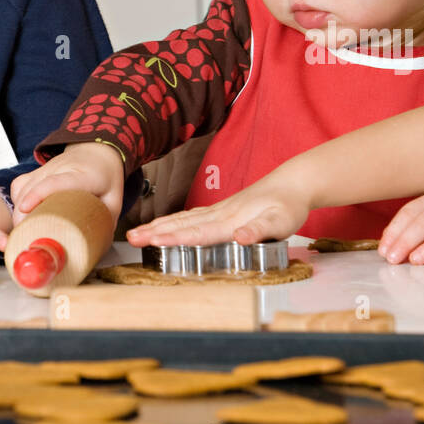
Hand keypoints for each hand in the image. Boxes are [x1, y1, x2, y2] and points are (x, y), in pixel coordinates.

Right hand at [10, 143, 124, 227]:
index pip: (55, 182)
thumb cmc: (105, 177)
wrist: (97, 151)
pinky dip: (17, 200)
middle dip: (22, 212)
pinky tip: (22, 214)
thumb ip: (104, 223)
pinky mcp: (37, 171)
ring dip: (18, 210)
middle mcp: (61, 168)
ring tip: (23, 231)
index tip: (25, 209)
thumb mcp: (113, 200)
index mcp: (83, 176)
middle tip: (24, 236)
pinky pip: (20, 184)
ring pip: (23, 186)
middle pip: (33, 187)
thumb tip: (94, 248)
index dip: (38, 194)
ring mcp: (46, 168)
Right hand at [126, 177, 310, 248]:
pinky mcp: (222, 210)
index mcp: (231, 220)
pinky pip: (191, 217)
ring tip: (137, 233)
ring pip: (183, 218)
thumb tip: (239, 238)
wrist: (292, 183)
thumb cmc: (288, 205)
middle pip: (183, 224)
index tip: (152, 241)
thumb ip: (259, 230)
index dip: (174, 238)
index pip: (198, 232)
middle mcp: (220, 214)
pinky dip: (173, 221)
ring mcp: (219, 210)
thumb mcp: (281, 222)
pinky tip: (165, 225)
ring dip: (159, 226)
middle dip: (155, 231)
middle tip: (131, 238)